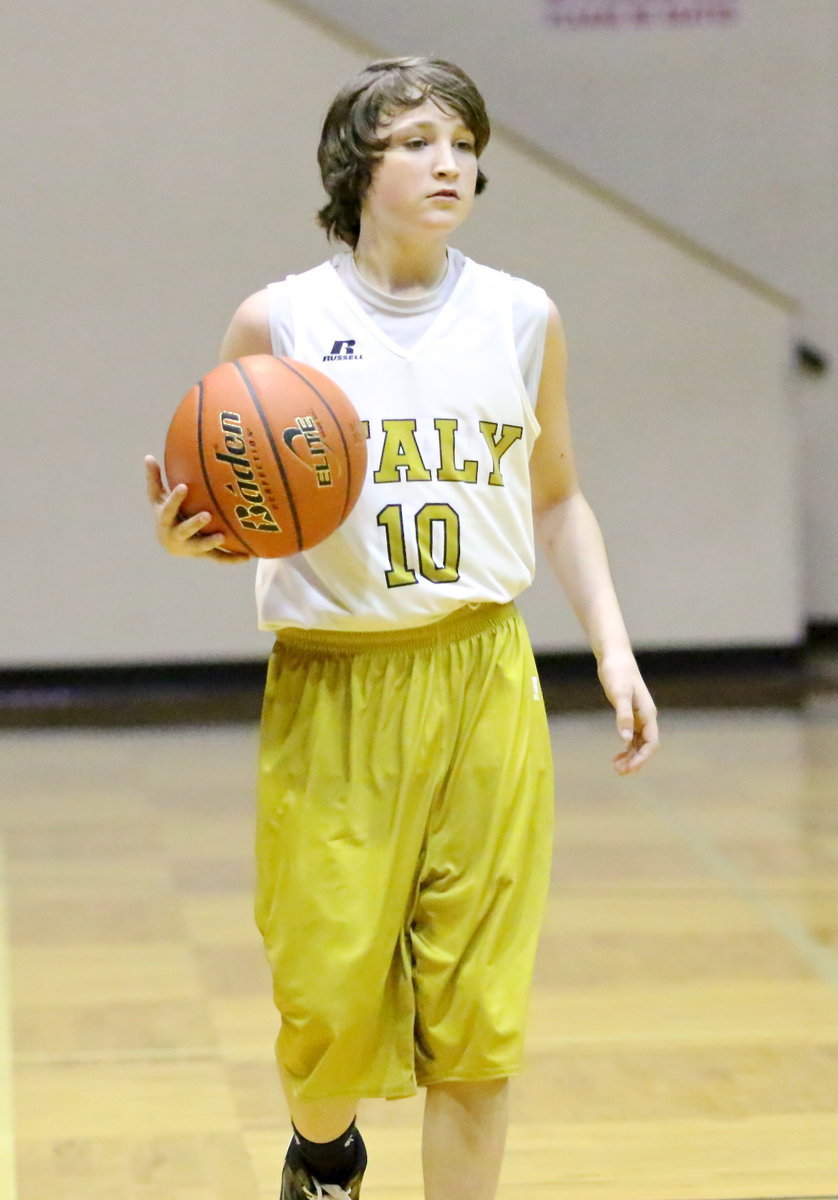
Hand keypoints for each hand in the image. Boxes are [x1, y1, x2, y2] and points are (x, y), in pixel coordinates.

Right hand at [144, 456, 250, 562]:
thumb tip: (148, 456)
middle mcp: (176, 535)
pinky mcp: (203, 555)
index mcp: (165, 520)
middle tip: (207, 515)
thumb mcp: (157, 498)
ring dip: (211, 542)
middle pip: (184, 530)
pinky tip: (247, 557)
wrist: (170, 543)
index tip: (183, 486)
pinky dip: (231, 558)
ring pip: (200, 547)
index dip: (175, 498)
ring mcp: (190, 547)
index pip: (168, 508)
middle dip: (194, 523)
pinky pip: (217, 558)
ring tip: (223, 536)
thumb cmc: (166, 513)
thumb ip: (154, 479)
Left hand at [597, 649, 658, 774]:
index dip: (642, 758)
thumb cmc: (617, 673)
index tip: (630, 769)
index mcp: (647, 714)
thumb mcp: (619, 694)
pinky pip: (632, 736)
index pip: (651, 743)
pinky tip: (617, 755)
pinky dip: (626, 747)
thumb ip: (623, 715)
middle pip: (646, 746)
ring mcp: (639, 716)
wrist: (614, 658)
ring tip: (616, 767)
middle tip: (619, 772)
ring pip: (639, 743)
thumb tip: (625, 739)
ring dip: (631, 756)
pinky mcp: (630, 714)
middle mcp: (646, 717)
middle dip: (636, 761)